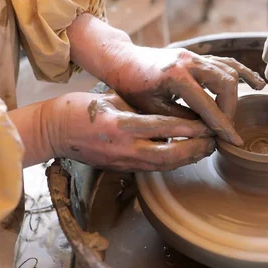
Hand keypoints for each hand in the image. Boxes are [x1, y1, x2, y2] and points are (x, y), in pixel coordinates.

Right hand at [43, 91, 215, 170]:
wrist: (52, 131)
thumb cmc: (78, 109)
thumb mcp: (111, 99)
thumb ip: (139, 108)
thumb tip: (171, 112)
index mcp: (121, 125)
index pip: (165, 127)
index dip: (191, 127)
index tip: (211, 123)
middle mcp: (124, 147)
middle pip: (170, 154)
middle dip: (196, 149)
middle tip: (216, 140)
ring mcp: (122, 160)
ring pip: (163, 165)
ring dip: (188, 159)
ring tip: (207, 149)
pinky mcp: (121, 167)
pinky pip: (152, 167)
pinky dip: (173, 162)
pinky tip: (185, 156)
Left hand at [101, 45, 265, 146]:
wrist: (123, 61)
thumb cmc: (132, 87)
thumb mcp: (152, 110)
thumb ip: (181, 121)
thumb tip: (206, 134)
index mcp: (176, 75)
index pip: (208, 104)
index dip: (222, 125)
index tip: (233, 141)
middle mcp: (189, 61)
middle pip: (226, 83)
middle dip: (230, 109)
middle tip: (224, 129)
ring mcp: (195, 56)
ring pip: (229, 71)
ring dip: (236, 94)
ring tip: (237, 114)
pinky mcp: (197, 56)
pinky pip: (225, 62)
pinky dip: (242, 72)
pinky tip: (256, 83)